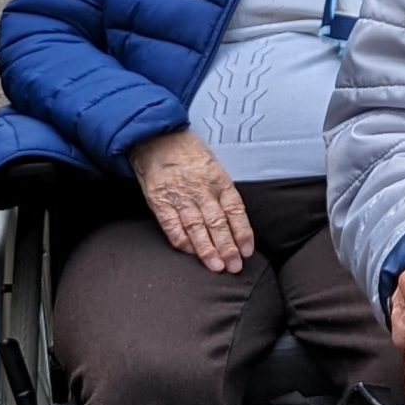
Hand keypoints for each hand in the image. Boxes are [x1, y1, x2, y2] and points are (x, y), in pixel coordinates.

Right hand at [129, 130, 253, 273]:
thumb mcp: (213, 164)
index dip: (242, 232)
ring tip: (216, 266)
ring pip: (197, 228)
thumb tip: (234, 219)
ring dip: (207, 249)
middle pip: (217, 223)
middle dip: (228, 247)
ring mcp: (180, 196)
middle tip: (234, 266)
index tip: (247, 250)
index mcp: (218, 179)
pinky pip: (172, 225)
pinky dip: (181, 240)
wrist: (156, 138)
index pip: (235, 210)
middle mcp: (201, 189)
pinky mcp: (160, 201)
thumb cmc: (187, 152)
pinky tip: (190, 253)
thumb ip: (222, 191)